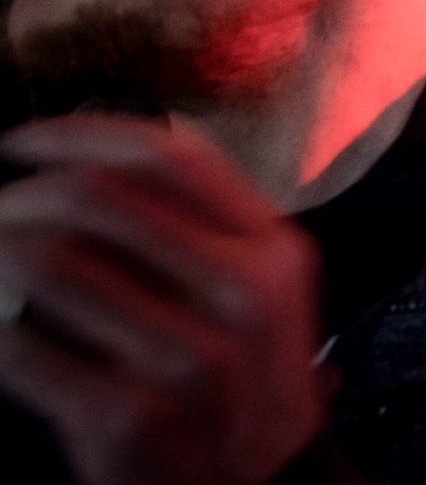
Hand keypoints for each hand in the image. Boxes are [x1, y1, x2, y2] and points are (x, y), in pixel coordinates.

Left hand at [0, 117, 322, 484]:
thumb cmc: (245, 389)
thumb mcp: (258, 296)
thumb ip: (203, 231)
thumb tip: (90, 170)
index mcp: (272, 253)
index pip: (170, 158)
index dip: (81, 135)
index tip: (26, 142)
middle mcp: (238, 296)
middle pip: (99, 198)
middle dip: (20, 194)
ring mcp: (185, 360)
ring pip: (49, 263)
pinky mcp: (127, 417)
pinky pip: (22, 348)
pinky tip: (3, 332)